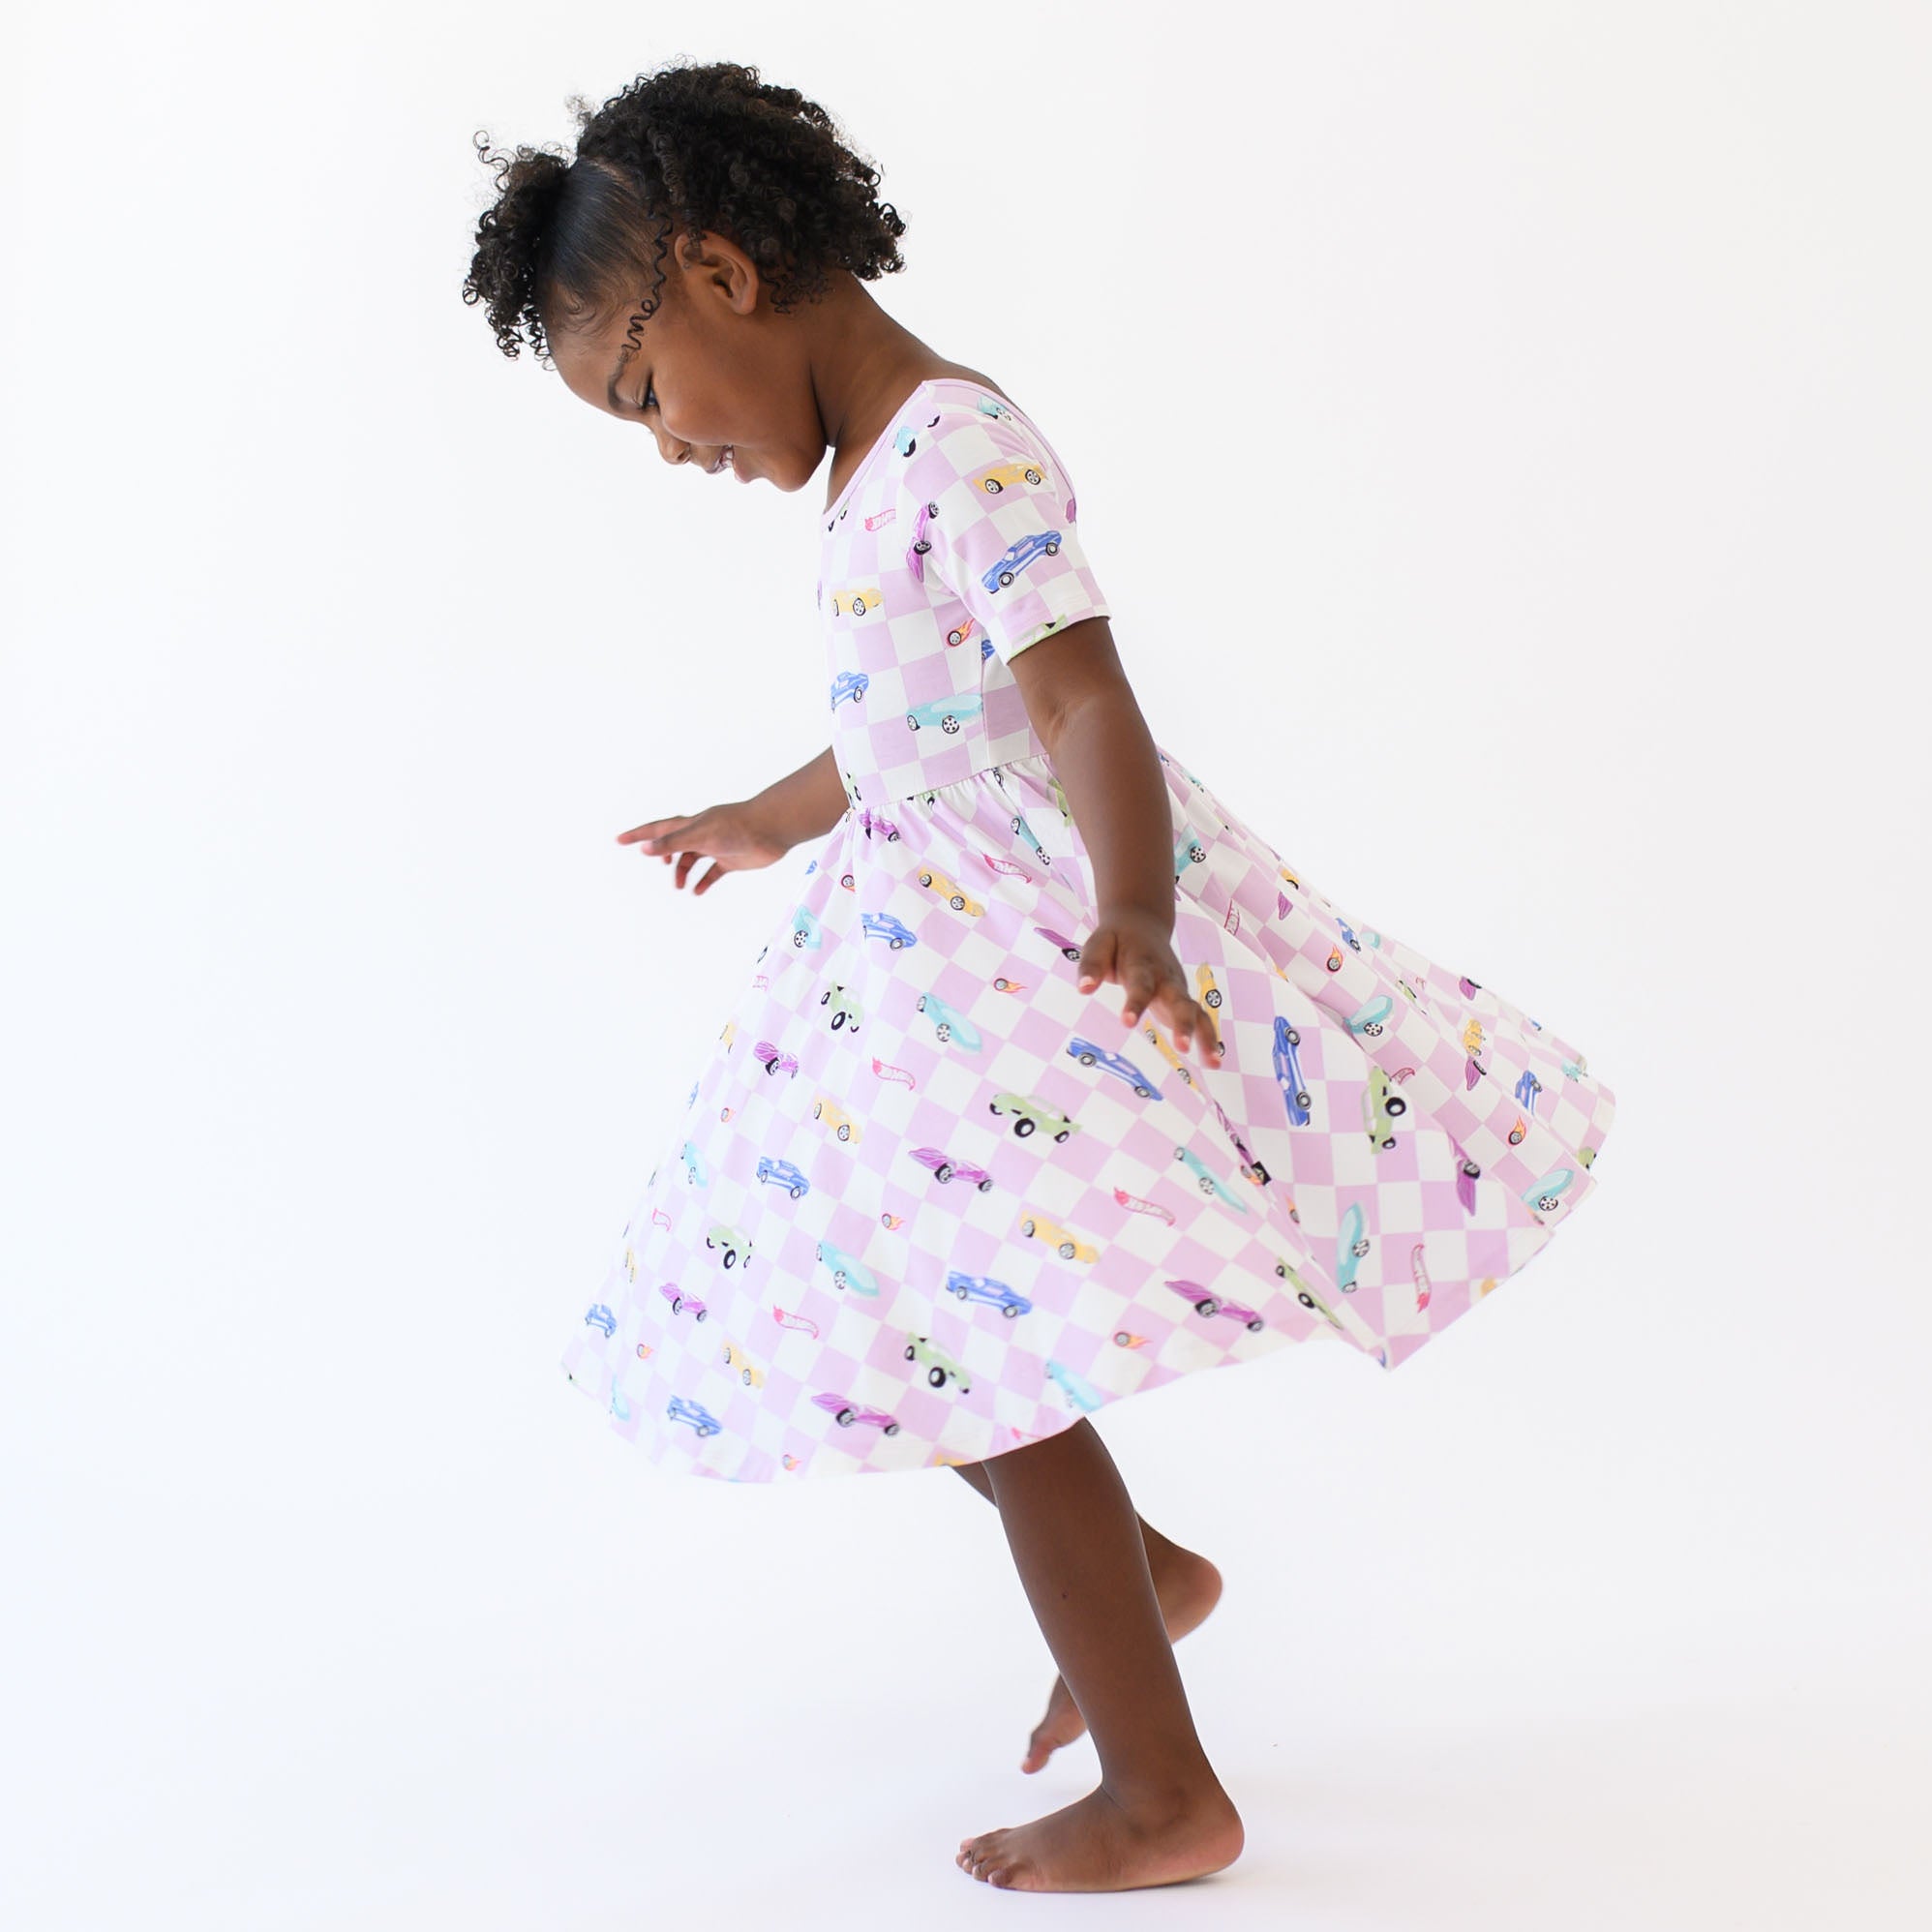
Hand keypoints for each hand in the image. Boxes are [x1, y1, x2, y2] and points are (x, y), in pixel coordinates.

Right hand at [616, 800, 789, 895]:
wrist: (772, 829)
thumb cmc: (736, 826)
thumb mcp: (699, 835)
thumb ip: (673, 842)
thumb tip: (645, 850)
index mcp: (690, 824)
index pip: (657, 829)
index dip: (638, 835)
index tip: (619, 840)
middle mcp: (701, 834)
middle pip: (674, 844)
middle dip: (661, 853)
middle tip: (658, 865)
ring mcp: (716, 846)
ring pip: (692, 859)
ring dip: (682, 872)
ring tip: (679, 886)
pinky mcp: (731, 859)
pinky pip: (712, 872)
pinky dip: (703, 882)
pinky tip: (697, 891)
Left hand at [1076, 905, 1224, 1066]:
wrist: (1142, 925)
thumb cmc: (1116, 941)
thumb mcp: (1099, 945)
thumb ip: (1092, 966)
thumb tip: (1083, 989)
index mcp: (1142, 964)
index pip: (1140, 984)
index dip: (1135, 1003)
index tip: (1128, 1022)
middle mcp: (1165, 978)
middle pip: (1178, 1000)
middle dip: (1182, 1023)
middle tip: (1182, 1046)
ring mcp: (1178, 988)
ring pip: (1196, 1011)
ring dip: (1205, 1036)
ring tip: (1214, 1064)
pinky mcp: (1182, 999)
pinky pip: (1200, 1018)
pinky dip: (1208, 1038)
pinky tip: (1213, 1063)